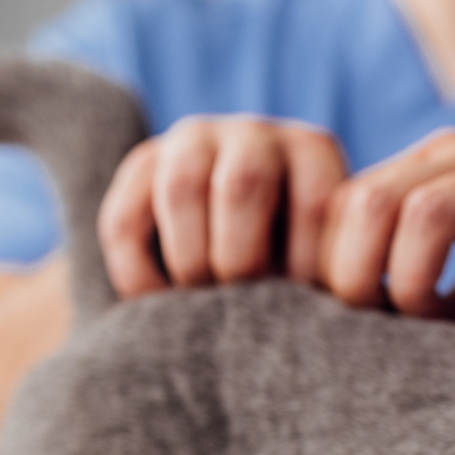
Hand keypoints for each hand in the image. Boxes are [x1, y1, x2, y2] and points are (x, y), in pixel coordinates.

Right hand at [98, 117, 347, 295]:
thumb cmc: (296, 265)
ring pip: (182, 191)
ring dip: (191, 262)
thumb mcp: (323, 263)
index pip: (314, 204)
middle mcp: (255, 133)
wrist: (236, 242)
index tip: (301, 313)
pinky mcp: (142, 162)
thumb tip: (328, 322)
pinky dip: (139, 273)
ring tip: (204, 309)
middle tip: (244, 309)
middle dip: (240, 259)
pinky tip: (157, 306)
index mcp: (314, 152)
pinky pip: (126, 218)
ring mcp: (195, 138)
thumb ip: (328, 279)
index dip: (305, 269)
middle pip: (242, 186)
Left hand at [319, 130, 454, 348]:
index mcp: (438, 162)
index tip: (353, 323)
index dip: (332, 265)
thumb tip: (363, 327)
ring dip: (415, 286)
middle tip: (383, 330)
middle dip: (358, 276)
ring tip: (434, 331)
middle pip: (369, 200)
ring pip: (425, 216)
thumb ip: (428, 262)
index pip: (345, 199)